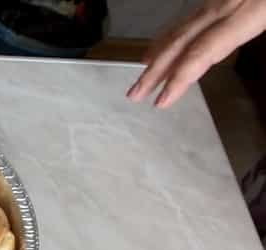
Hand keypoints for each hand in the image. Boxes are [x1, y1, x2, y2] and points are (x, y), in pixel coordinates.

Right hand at [126, 0, 265, 107]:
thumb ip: (262, 26)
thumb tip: (219, 56)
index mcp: (249, 12)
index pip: (204, 51)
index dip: (179, 78)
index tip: (161, 102)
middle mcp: (229, 4)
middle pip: (183, 40)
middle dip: (156, 70)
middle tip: (134, 94)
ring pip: (184, 27)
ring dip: (159, 53)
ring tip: (142, 73)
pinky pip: (193, 16)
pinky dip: (173, 33)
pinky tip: (165, 43)